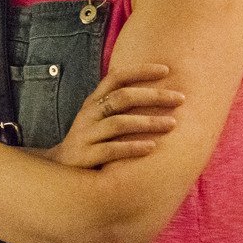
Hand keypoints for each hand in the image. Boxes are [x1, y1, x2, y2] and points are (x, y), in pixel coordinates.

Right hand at [47, 63, 182, 169]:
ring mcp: (85, 135)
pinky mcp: (85, 156)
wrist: (61, 172)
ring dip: (147, 122)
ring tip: (172, 124)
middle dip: (153, 96)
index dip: (140, 71)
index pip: (116, 78)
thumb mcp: (99, 119)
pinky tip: (152, 148)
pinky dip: (132, 147)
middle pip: (122, 97)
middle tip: (180, 98)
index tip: (167, 70)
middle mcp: (88, 115)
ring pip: (118, 123)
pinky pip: (110, 150)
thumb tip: (158, 91)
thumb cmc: (91, 142)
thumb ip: (119, 106)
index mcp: (93, 102)